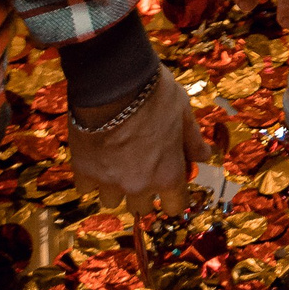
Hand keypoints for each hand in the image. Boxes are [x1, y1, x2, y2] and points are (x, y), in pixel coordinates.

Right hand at [66, 66, 207, 216]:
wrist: (112, 82)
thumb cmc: (154, 94)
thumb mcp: (183, 110)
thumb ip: (192, 138)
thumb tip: (204, 156)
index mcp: (168, 174)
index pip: (176, 206)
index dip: (174, 195)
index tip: (170, 182)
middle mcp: (139, 185)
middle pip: (142, 207)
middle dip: (143, 191)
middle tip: (141, 166)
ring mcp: (109, 182)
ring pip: (112, 201)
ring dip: (115, 187)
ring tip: (115, 161)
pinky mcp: (83, 172)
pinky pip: (86, 188)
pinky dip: (91, 177)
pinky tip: (95, 157)